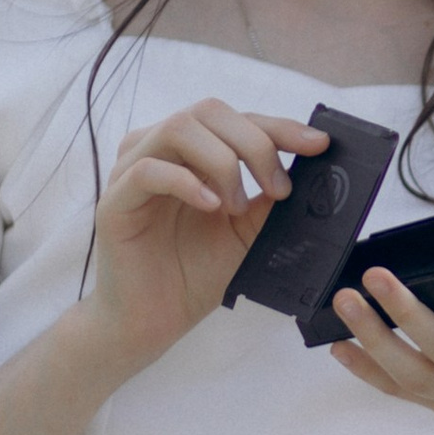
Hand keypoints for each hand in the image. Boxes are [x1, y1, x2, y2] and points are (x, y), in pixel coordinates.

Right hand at [90, 103, 331, 370]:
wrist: (153, 323)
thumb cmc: (196, 274)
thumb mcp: (248, 232)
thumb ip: (269, 198)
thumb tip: (311, 171)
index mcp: (189, 153)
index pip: (236, 120)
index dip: (279, 126)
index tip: (319, 145)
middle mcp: (158, 151)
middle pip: (208, 111)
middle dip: (255, 143)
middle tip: (279, 188)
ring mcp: (131, 173)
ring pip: (178, 128)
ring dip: (222, 161)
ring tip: (236, 205)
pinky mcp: (114, 202)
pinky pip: (147, 171)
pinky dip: (186, 182)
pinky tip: (211, 206)